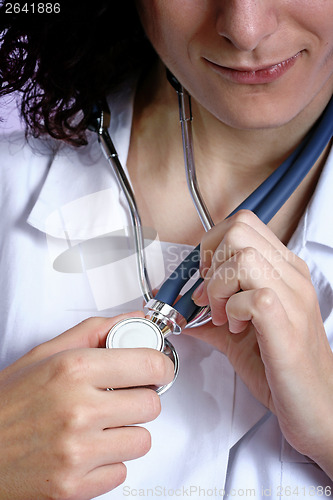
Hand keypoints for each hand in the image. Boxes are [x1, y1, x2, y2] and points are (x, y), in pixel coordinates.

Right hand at [0, 313, 173, 498]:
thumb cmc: (8, 402)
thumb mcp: (44, 354)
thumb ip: (93, 332)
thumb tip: (134, 320)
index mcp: (74, 370)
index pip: (149, 365)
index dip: (159, 366)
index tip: (156, 369)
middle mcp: (78, 410)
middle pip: (151, 404)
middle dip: (141, 399)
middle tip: (120, 397)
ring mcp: (77, 452)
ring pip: (142, 441)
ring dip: (127, 432)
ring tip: (100, 425)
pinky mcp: (74, 486)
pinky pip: (121, 471)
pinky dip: (109, 462)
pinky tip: (87, 450)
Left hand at [190, 210, 332, 474]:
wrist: (314, 405)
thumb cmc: (280, 367)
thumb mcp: (237, 335)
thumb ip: (206, 316)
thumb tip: (174, 307)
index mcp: (282, 271)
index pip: (243, 224)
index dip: (212, 245)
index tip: (203, 276)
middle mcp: (291, 276)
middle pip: (239, 231)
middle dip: (211, 262)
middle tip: (210, 296)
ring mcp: (293, 297)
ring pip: (243, 257)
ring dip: (219, 287)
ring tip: (222, 315)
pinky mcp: (286, 323)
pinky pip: (250, 295)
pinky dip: (231, 310)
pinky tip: (236, 328)